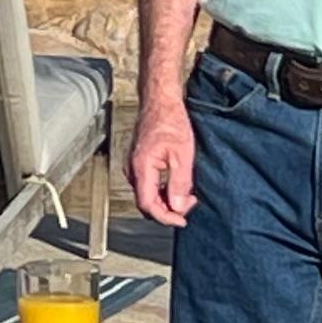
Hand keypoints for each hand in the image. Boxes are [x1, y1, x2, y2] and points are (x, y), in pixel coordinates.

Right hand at [128, 89, 197, 226]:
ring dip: (166, 201)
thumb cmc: (170, 121)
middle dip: (168, 210)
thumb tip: (178, 207)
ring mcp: (134, 166)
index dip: (165, 217)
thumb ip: (179, 183)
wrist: (160, 102)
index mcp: (141, 167)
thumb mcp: (182, 154)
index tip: (182, 220)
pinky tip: (176, 185)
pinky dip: (162, 191)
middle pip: (146, 203)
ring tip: (186, 194)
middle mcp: (133, 169)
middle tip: (188, 204)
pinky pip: (147, 185)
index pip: (148, 205)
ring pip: (147, 195)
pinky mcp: (138, 163)